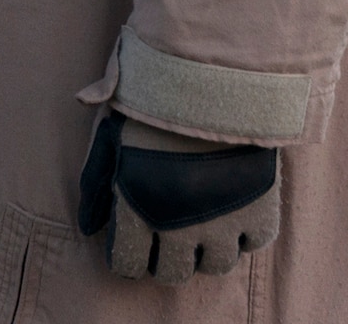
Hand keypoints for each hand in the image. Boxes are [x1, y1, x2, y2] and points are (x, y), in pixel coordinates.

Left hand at [78, 110, 278, 282]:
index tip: (133, 239)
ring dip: (206, 247)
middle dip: (166, 256)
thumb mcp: (110, 134)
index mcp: (136, 212)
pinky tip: (232, 208)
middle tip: (167, 232)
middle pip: (172, 273)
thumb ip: (96, 182)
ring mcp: (222, 225)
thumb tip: (88, 225)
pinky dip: (243, 231)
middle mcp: (178, 229)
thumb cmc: (150, 99)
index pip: (128, 265)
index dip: (128, 253)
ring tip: (201, 220)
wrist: (209, 74)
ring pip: (214, 265)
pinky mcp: (259, 212)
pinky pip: (253, 243)